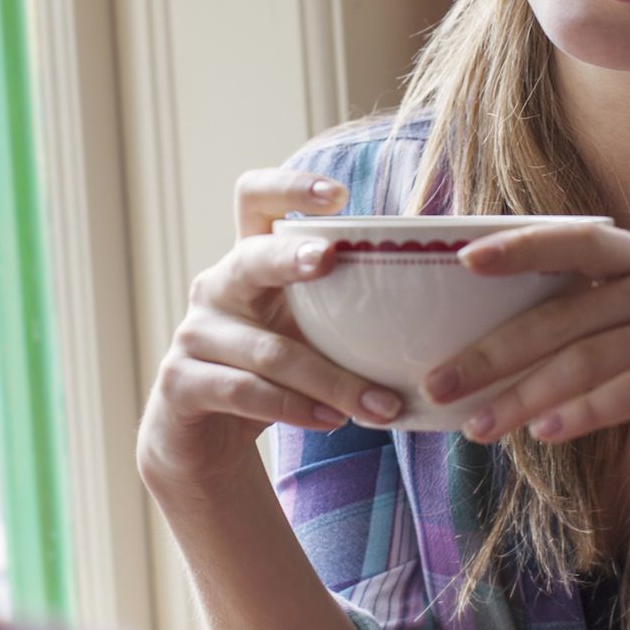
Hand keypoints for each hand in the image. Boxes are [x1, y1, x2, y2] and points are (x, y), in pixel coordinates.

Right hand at [136, 169, 404, 493]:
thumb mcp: (308, 333)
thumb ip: (349, 308)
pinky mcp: (182, 383)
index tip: (339, 195)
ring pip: (268, 350)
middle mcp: (216, 286)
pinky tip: (333, 422)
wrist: (203, 441)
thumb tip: (448, 296)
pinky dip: (295, 408)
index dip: (290, 187)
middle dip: (290, 255)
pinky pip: (246, 392)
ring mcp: (193, 334)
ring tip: (382, 405)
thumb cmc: (272, 375)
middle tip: (330, 257)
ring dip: (331, 380)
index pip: (255, 199)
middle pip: (251, 259)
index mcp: (250, 260)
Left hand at [422, 221, 629, 456]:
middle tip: (438, 384)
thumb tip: (535, 346)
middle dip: (493, 351)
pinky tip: (548, 432)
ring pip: (592, 356)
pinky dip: (587, 410)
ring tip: (479, 426)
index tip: (459, 261)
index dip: (519, 245)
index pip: (576, 239)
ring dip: (526, 394)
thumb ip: (622, 317)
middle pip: (565, 313)